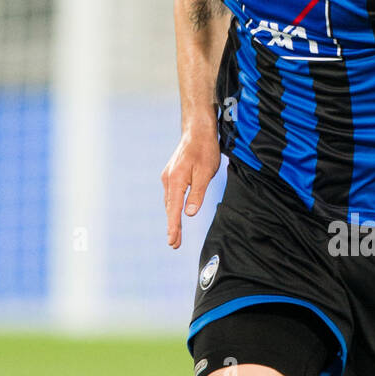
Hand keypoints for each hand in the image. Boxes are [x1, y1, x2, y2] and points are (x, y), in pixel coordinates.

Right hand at [161, 127, 220, 248]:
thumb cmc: (204, 150)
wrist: (197, 130)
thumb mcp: (206, 173)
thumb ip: (197, 193)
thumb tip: (190, 213)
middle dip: (172, 227)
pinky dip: (173, 207)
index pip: (174, 209)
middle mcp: (168, 179)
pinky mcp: (172, 174)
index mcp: (176, 180)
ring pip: (169, 202)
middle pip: (169, 208)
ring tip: (175, 235)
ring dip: (172, 218)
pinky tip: (175, 214)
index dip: (173, 227)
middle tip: (174, 245)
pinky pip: (171, 195)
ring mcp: (168, 176)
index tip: (172, 242)